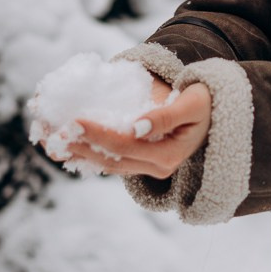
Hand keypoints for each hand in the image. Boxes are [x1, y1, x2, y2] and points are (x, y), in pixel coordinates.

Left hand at [58, 77, 211, 178]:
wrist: (216, 114)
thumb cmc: (204, 103)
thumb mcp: (191, 105)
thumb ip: (166, 116)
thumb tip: (136, 126)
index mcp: (168, 156)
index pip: (124, 145)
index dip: (98, 134)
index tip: (74, 120)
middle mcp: (157, 167)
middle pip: (111, 158)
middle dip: (81, 146)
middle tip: (54, 132)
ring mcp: (149, 167)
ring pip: (108, 164)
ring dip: (80, 153)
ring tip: (54, 142)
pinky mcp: (143, 162)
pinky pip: (112, 161)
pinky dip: (90, 154)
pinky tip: (70, 148)